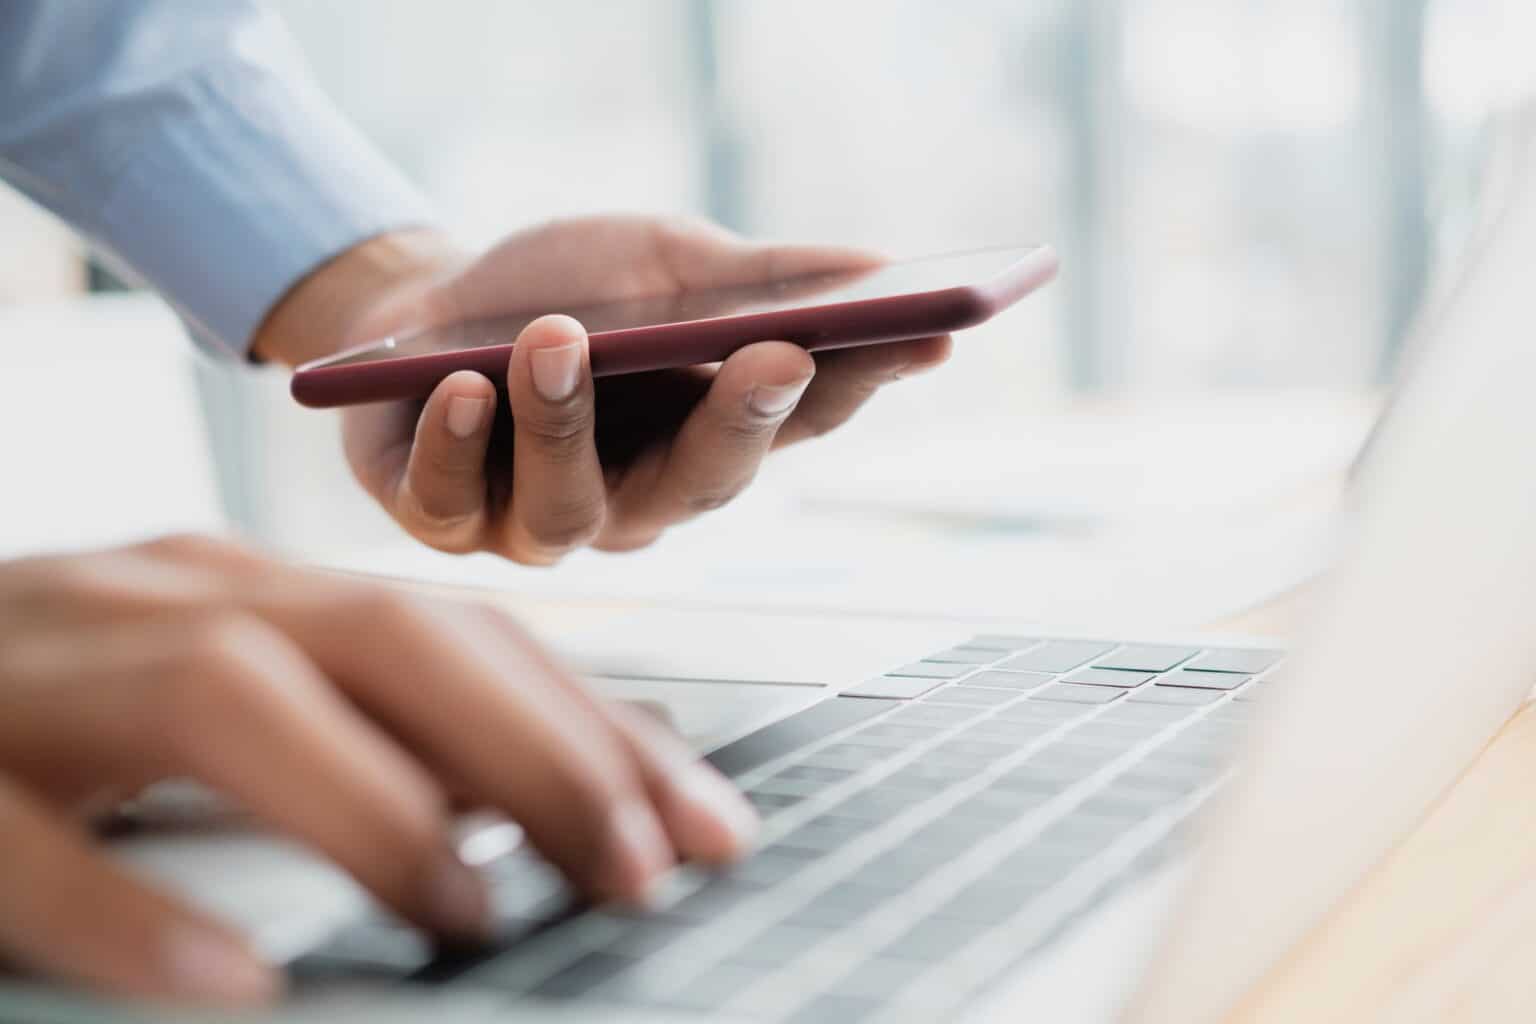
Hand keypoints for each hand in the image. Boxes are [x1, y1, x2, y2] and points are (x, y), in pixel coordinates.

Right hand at [0, 534, 755, 1004]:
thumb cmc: (60, 709)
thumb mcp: (233, 692)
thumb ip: (376, 729)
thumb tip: (552, 795)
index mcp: (253, 592)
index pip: (464, 636)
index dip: (600, 724)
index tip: (712, 822)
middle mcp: (168, 600)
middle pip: (386, 637)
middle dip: (538, 751)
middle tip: (643, 872)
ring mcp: (43, 673)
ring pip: (226, 697)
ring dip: (373, 806)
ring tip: (474, 912)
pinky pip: (28, 843)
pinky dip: (137, 916)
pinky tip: (240, 984)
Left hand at [254, 216, 951, 561]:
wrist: (424, 306)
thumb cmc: (561, 288)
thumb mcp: (662, 262)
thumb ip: (757, 277)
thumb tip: (881, 265)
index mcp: (705, 437)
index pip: (800, 424)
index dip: (863, 384)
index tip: (926, 333)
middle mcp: (637, 499)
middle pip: (703, 485)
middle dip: (741, 424)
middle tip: (778, 355)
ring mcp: (541, 521)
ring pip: (570, 508)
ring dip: (565, 422)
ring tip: (556, 339)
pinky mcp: (442, 520)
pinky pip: (451, 505)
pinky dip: (457, 445)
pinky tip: (462, 387)